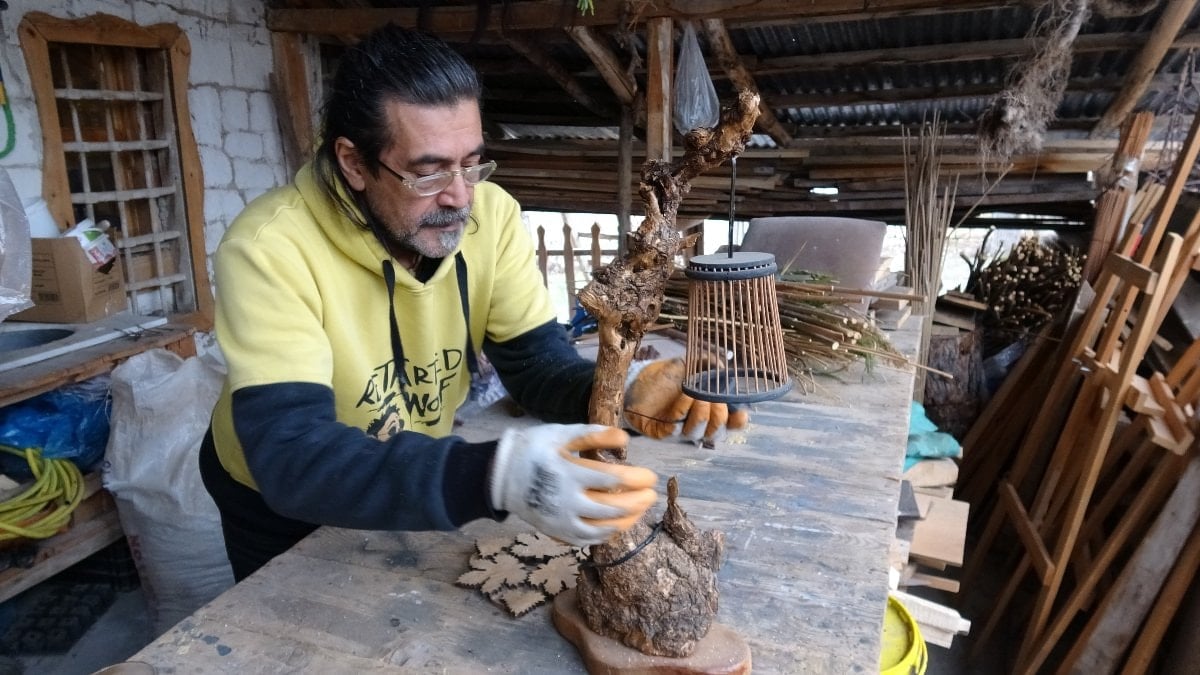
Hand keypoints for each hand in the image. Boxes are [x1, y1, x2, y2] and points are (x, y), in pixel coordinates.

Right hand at [489, 424, 657, 545]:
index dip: (638, 479)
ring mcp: (562, 521)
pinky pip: (589, 540)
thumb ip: (594, 434)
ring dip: (628, 520)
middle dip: (639, 502)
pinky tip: (618, 524)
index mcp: (569, 473)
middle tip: (651, 494)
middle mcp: (567, 501)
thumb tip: (625, 438)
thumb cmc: (533, 449)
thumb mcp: (561, 433)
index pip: (614, 479)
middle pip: (614, 508)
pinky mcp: (557, 532)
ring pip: (604, 529)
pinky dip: (608, 534)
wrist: (500, 476)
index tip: (651, 476)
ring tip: (641, 509)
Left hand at [623, 358, 750, 441]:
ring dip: (700, 414)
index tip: (740, 412)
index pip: (730, 425)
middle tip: (711, 397)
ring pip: (697, 433)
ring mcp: (680, 431)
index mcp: (710, 412)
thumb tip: (722, 367)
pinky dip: (682, 412)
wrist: (638, 380)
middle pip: (717, 431)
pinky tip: (684, 398)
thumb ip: (709, 364)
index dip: (738, 422)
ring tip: (694, 394)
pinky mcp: (662, 433)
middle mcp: (697, 425)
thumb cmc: (668, 375)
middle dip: (718, 414)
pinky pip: (675, 430)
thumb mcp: (690, 365)